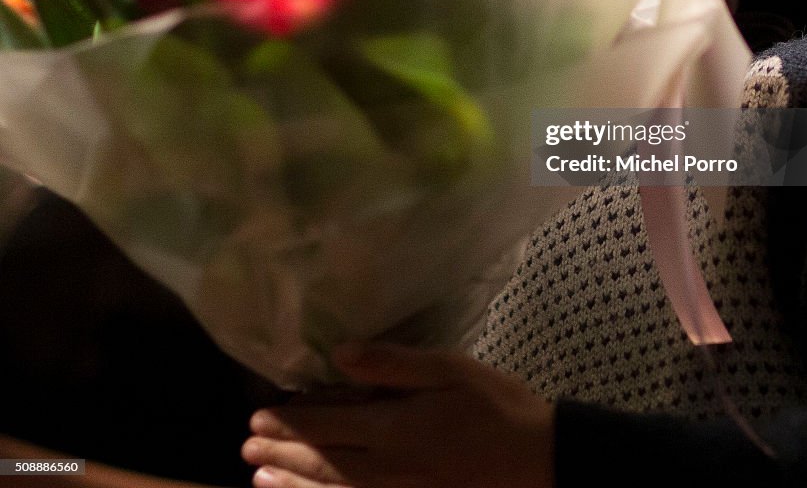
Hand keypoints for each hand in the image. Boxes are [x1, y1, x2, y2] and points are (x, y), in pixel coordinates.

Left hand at [241, 342, 554, 487]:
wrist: (538, 462)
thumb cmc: (495, 406)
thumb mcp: (449, 370)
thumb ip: (393, 363)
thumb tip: (340, 353)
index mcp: (393, 428)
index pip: (328, 423)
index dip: (290, 420)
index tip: (258, 414)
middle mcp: (385, 468)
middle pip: (322, 459)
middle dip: (281, 449)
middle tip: (246, 443)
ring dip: (292, 481)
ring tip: (259, 475)